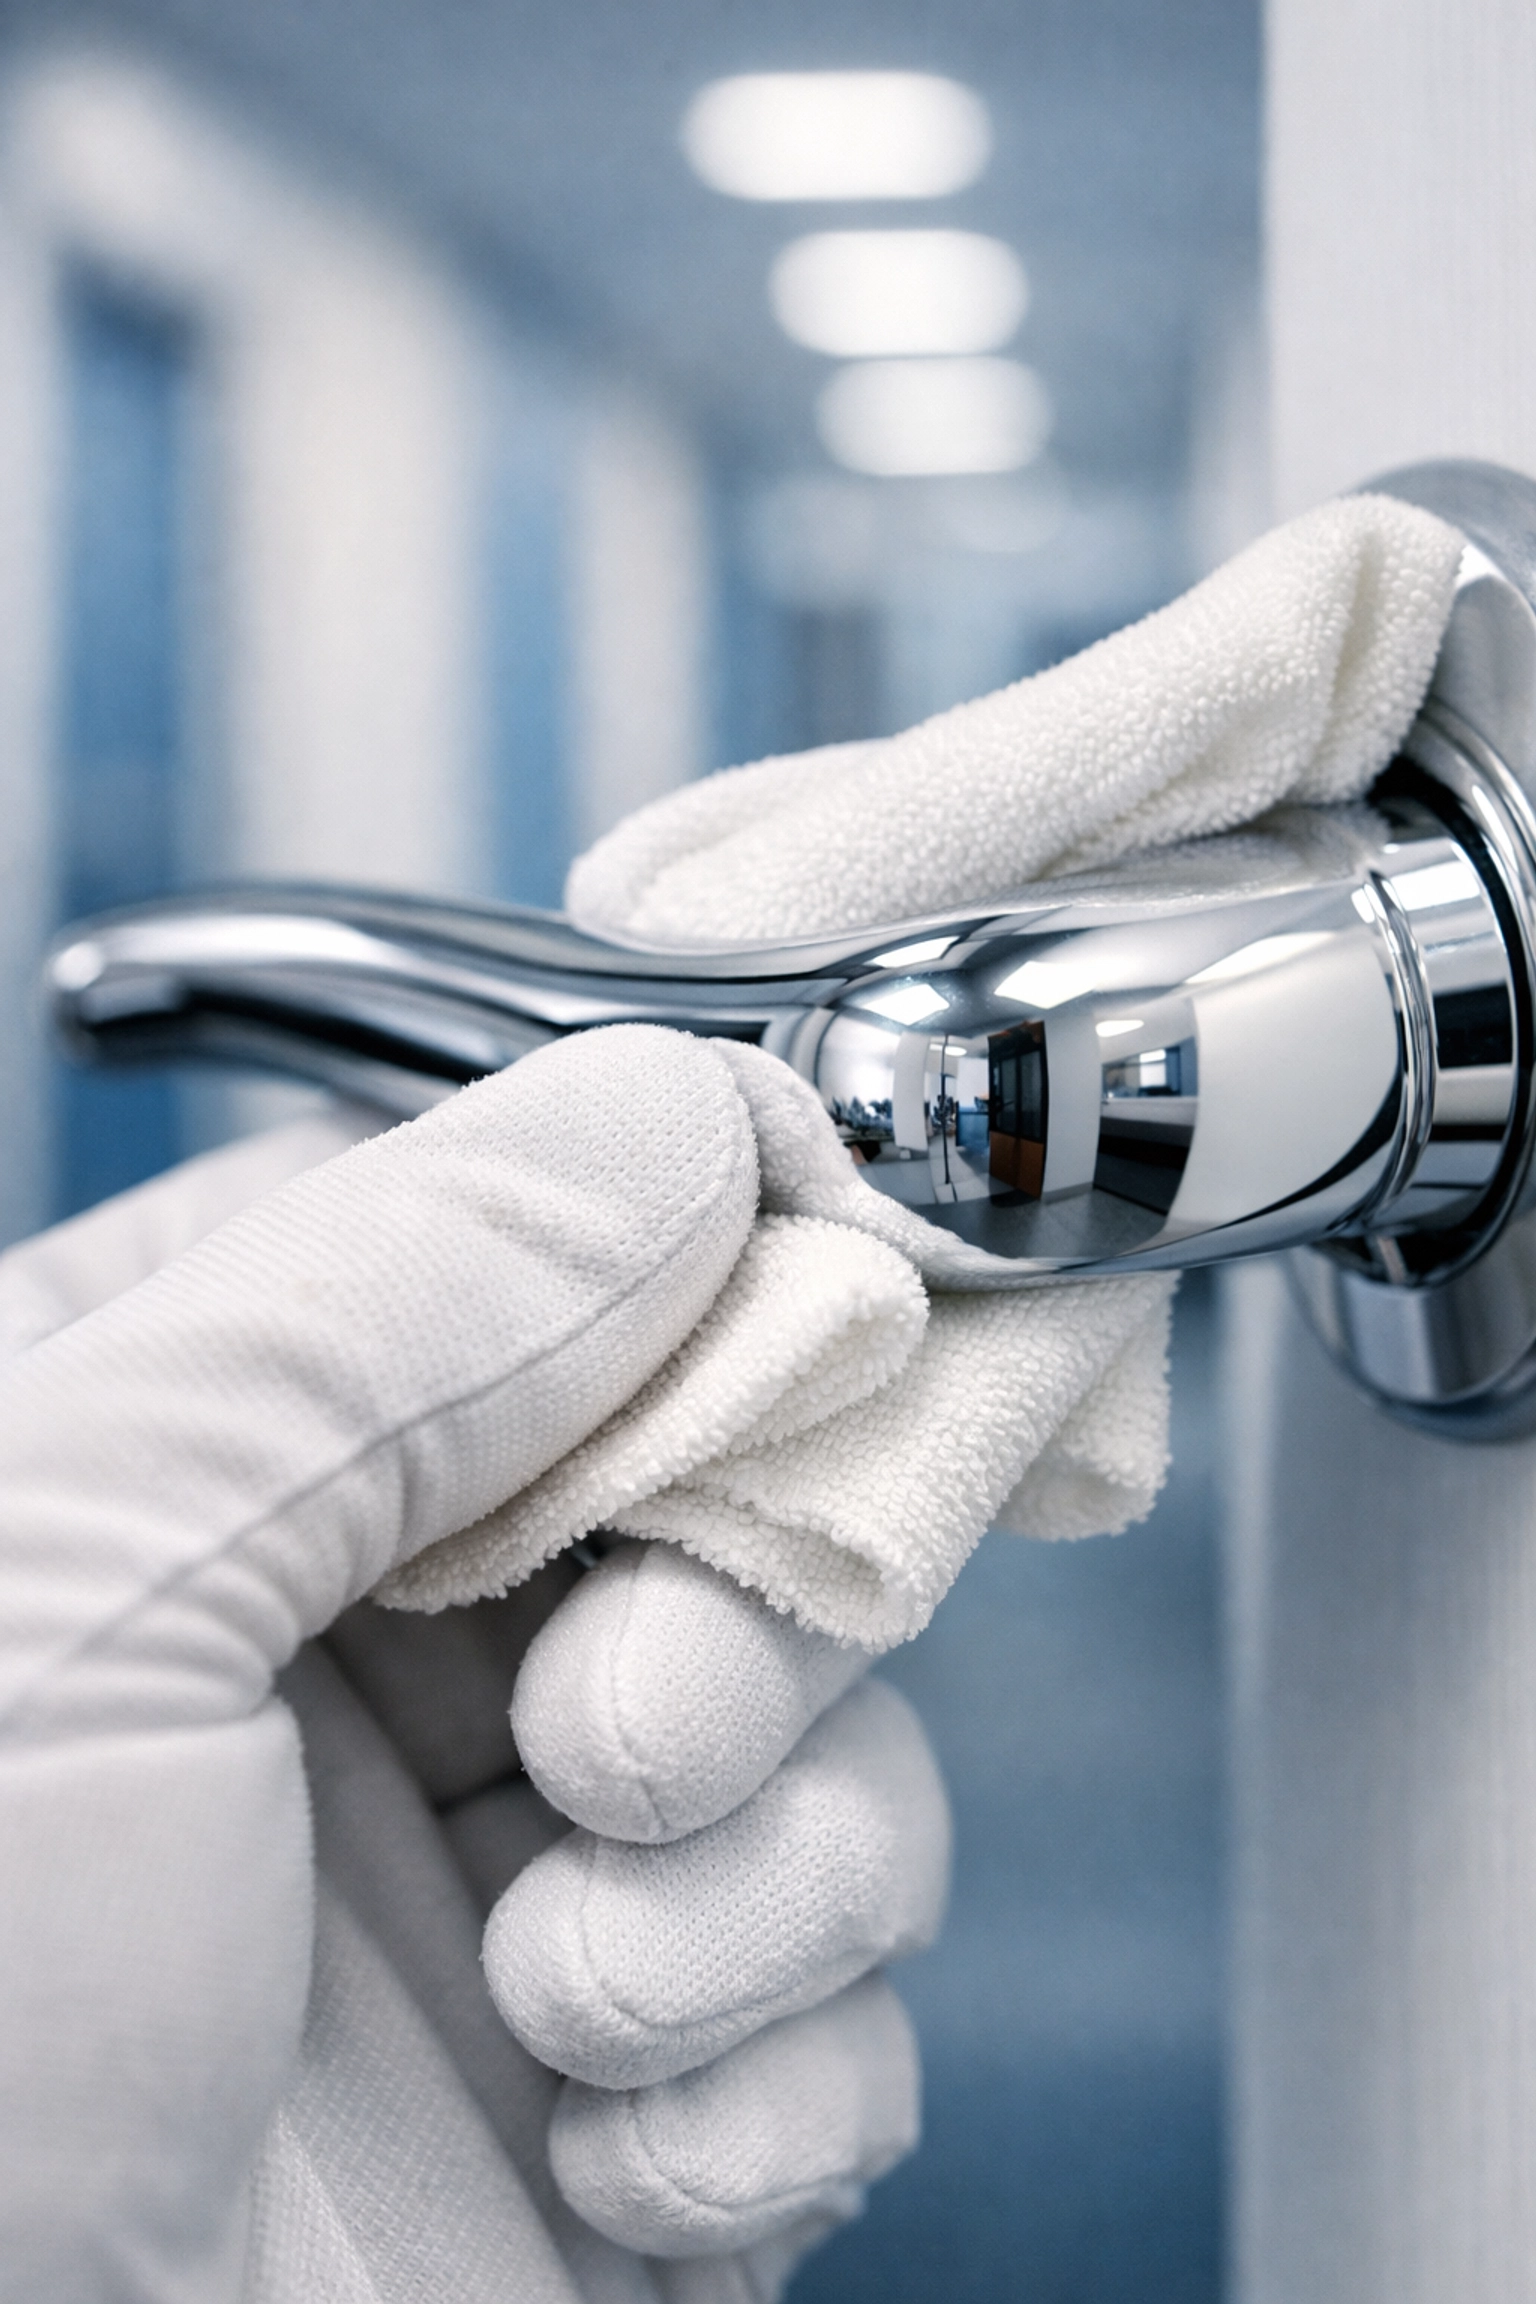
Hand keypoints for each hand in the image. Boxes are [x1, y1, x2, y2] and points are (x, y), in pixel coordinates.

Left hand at [0, 1034, 947, 2301]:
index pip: (508, 1248)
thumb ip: (371, 1306)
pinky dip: (774, 2070)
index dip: (693, 1256)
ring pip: (810, 1738)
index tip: (833, 1279)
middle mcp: (331, 1662)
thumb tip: (679, 1120)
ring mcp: (487, 1883)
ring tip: (588, 1979)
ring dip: (761, 1862)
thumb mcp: (57, 1585)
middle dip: (731, 1602)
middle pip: (699, 1488)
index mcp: (172, 1472)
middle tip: (631, 1724)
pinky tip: (619, 2158)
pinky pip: (833, 1997)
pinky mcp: (616, 2105)